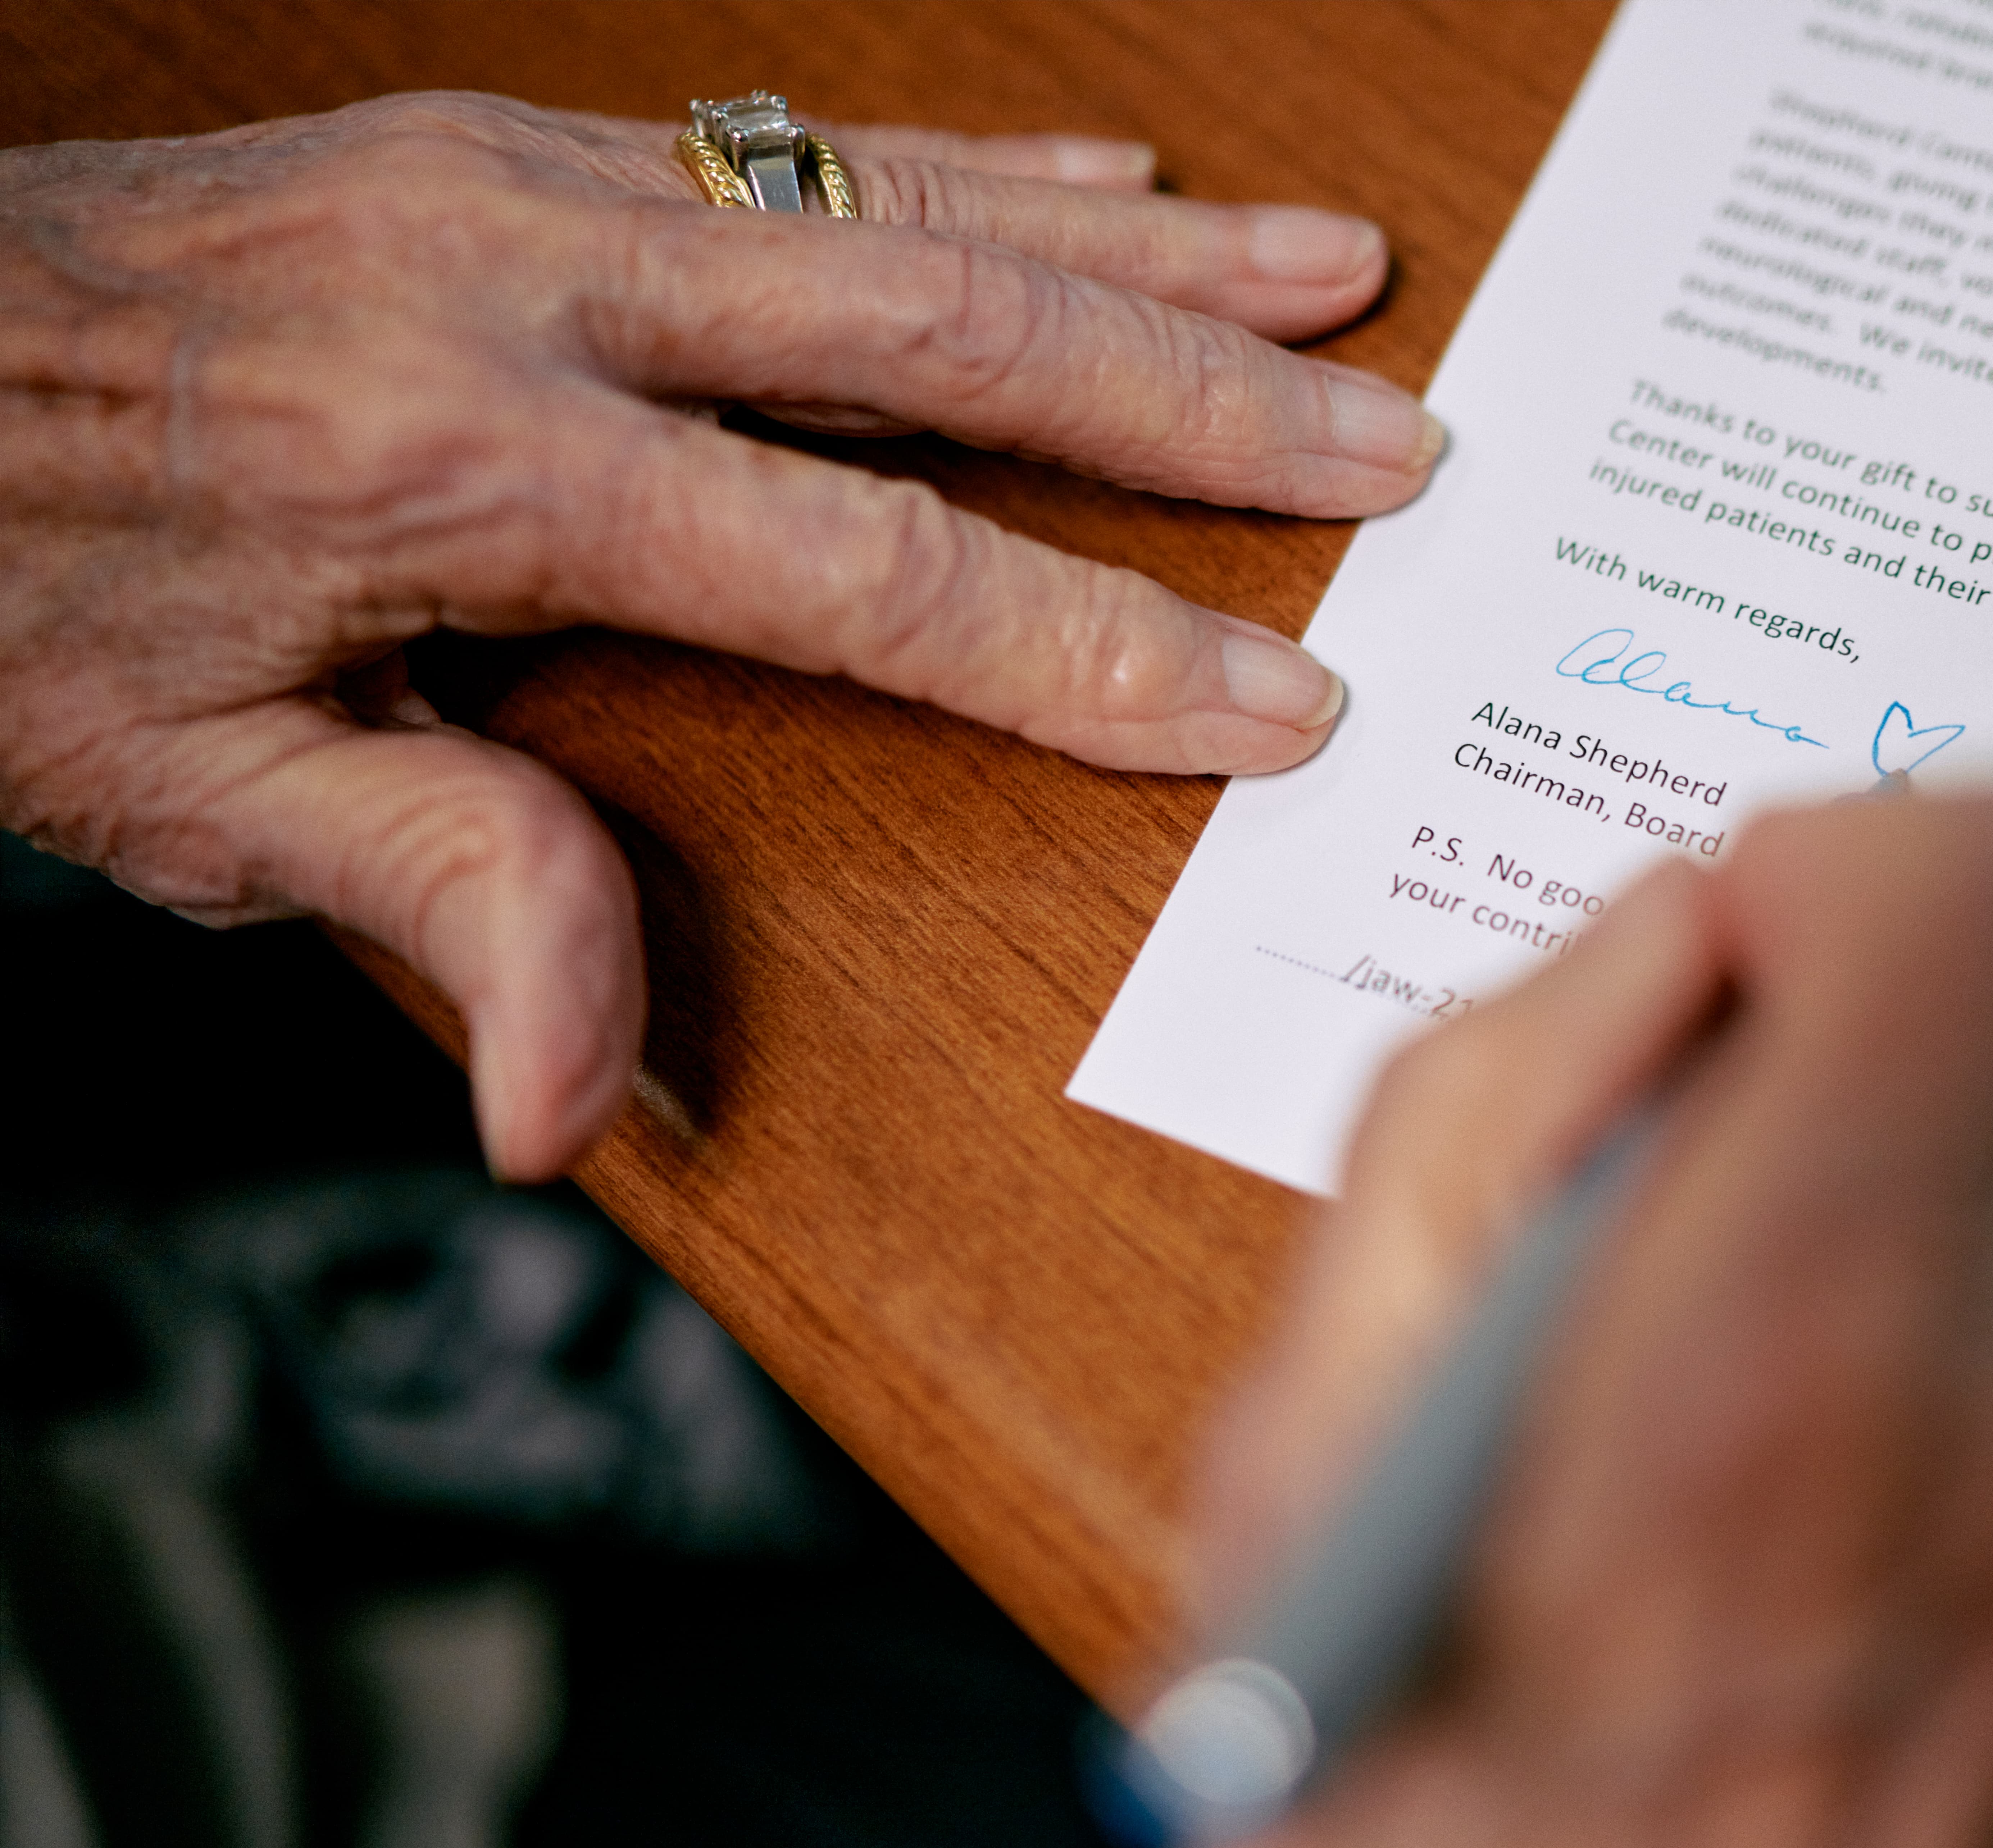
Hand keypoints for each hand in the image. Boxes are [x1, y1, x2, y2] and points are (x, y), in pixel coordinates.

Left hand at [0, 92, 1438, 1176]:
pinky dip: (982, 164)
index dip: (1094, 651)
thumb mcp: (186, 784)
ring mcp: (536, 179)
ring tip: (1332, 274)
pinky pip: (805, 142)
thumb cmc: (16, 573)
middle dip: (1200, 409)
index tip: (1267, 701)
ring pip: (913, 208)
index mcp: (474, 459)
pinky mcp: (520, 140)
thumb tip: (577, 1102)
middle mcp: (536, 280)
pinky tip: (1115, 184)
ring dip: (1146, 253)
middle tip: (1394, 443)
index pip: (874, 570)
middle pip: (951, 339)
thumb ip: (433, 898)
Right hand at [1178, 794, 1992, 1847]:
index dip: (1855, 866)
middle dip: (1866, 1059)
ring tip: (1757, 1411)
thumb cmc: (1409, 1795)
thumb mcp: (1308, 1421)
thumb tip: (1686, 939)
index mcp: (1784, 1349)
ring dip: (1921, 1230)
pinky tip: (1853, 1529)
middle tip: (1706, 1220)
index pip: (1990, 882)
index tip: (1752, 970)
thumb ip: (1496, 1098)